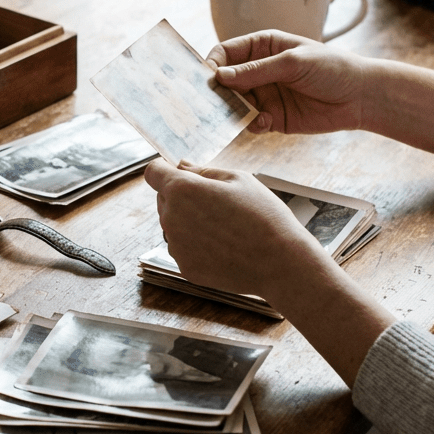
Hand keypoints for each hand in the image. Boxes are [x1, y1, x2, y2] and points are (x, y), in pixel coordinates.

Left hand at [144, 159, 321, 301]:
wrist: (280, 262)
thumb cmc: (263, 216)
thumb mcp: (238, 179)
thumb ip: (203, 171)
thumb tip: (181, 166)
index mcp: (182, 190)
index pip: (153, 172)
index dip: (163, 169)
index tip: (175, 171)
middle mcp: (171, 218)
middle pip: (164, 199)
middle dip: (182, 196)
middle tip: (217, 202)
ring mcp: (176, 246)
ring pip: (173, 225)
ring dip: (188, 222)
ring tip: (224, 226)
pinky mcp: (184, 267)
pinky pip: (183, 248)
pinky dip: (197, 245)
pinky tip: (224, 246)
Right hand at [206, 30, 367, 135]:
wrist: (361, 97)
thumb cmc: (333, 68)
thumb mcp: (294, 62)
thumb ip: (256, 70)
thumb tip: (220, 76)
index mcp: (262, 47)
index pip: (225, 53)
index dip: (213, 64)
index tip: (207, 79)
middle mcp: (258, 71)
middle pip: (224, 81)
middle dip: (217, 92)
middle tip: (214, 103)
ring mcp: (263, 95)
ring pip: (233, 104)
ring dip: (232, 111)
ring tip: (241, 115)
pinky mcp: (271, 118)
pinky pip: (249, 123)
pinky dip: (250, 124)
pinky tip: (265, 122)